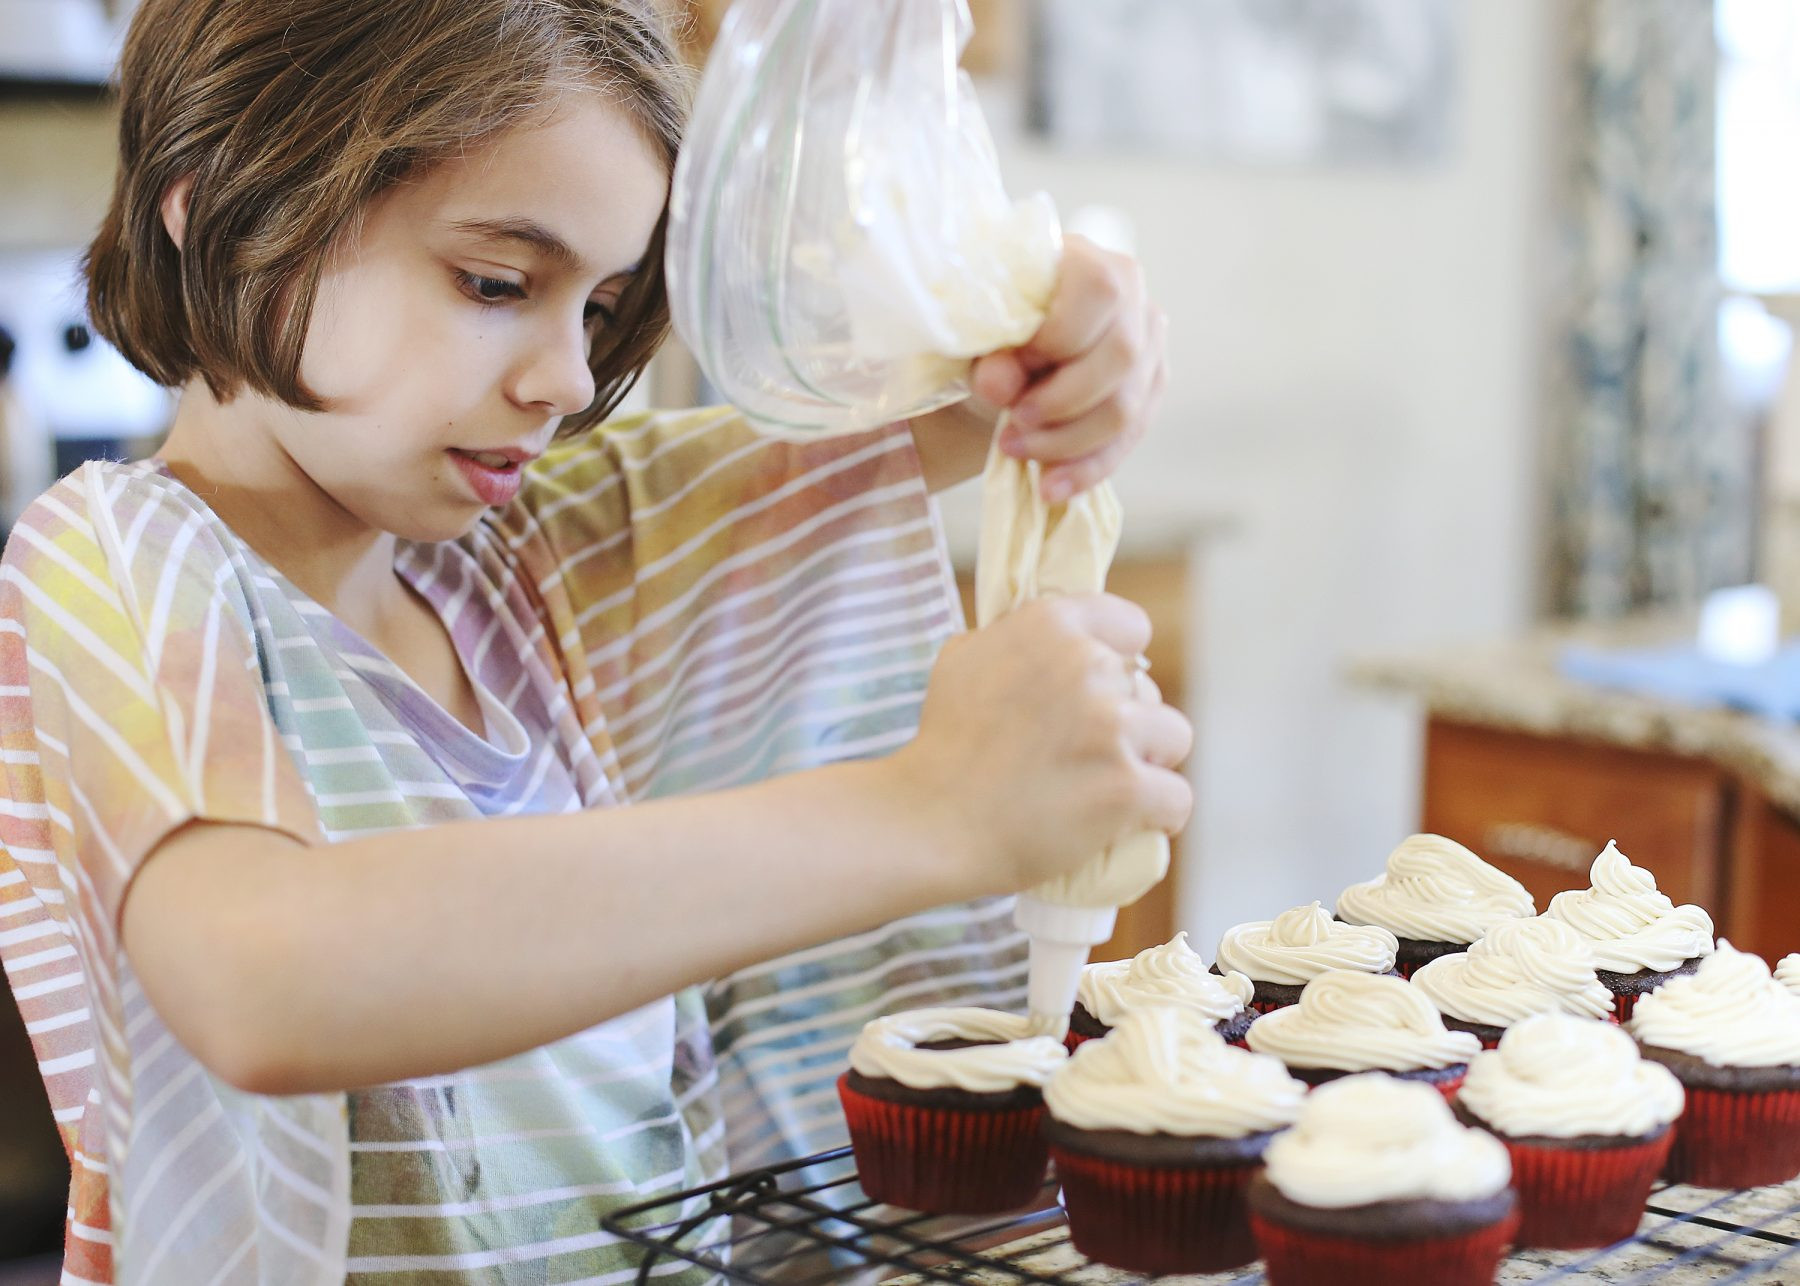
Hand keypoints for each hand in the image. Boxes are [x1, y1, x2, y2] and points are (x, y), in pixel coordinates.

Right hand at [890, 593, 1193, 893]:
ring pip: (1174, 738)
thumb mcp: (965, 659)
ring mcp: (1112, 727)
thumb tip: (1055, 640)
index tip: (1097, 692)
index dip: (1117, 661)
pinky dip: (1158, 815)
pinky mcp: (1127, 787)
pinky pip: (1177, 798)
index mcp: (1052, 625)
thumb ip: (1018, 639)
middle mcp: (1088, 666)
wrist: (931, 821)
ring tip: (1105, 787)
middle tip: (1081, 755)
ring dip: (1148, 762)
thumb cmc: (942, 743)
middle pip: (1149, 690)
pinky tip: (1128, 823)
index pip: (1131, 627)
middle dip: (1125, 720)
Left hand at [969, 234, 1167, 502]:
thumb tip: (999, 383)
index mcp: (1088, 260)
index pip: (1099, 293)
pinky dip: (1087, 468)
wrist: (1004, 361)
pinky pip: (1129, 439)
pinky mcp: (1149, 390)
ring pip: (1127, 407)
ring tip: (1017, 451)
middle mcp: (1133, 297)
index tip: (1007, 372)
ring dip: (1067, 442)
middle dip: (1061, 403)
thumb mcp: (976, 341)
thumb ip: (988, 356)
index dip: (1057, 340)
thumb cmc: (989, 336)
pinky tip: (1051, 486)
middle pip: (1122, 356)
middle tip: (1012, 425)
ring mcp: (1149, 346)